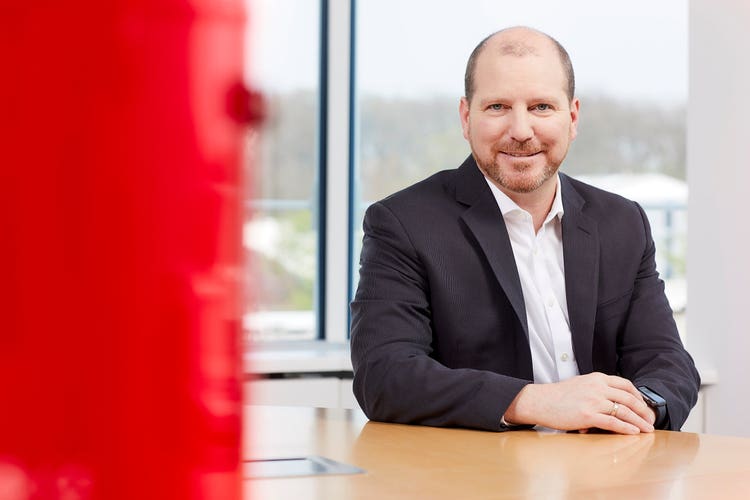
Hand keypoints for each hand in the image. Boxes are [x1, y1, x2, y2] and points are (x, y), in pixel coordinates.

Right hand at [503, 373, 655, 433]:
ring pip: (624, 411)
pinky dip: (626, 428)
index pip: (625, 385)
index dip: (639, 396)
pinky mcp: (588, 415)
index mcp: (596, 378)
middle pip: (629, 398)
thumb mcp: (580, 384)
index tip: (644, 406)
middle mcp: (597, 387)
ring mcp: (593, 401)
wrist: (540, 401)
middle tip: (651, 420)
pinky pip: (613, 422)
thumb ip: (597, 388)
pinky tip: (633, 432)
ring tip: (647, 429)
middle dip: (644, 410)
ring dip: (639, 421)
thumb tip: (613, 399)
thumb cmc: (558, 395)